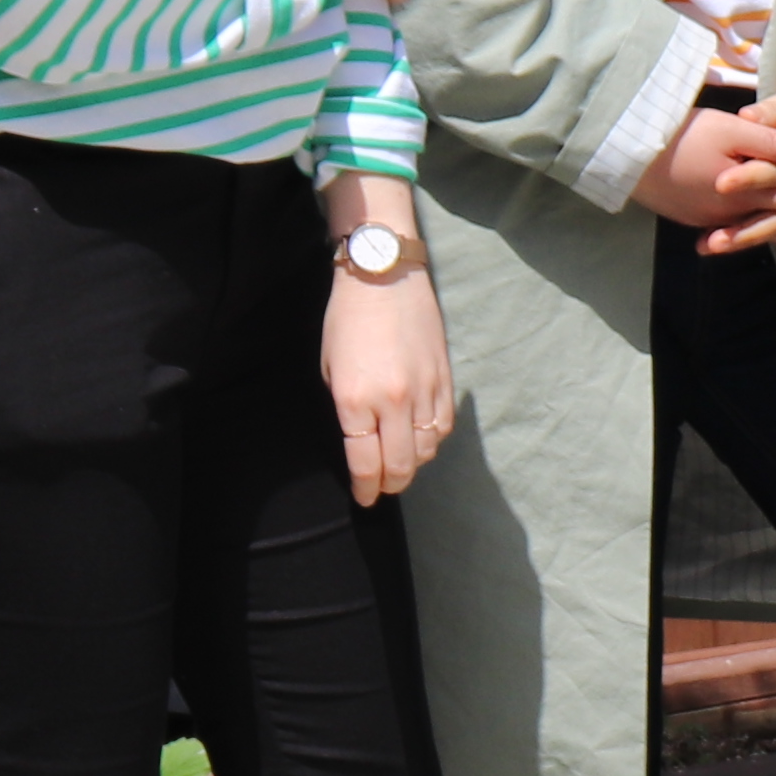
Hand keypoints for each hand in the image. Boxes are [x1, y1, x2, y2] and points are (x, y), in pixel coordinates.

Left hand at [319, 200, 454, 506]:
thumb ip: (347, 408)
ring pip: (427, 449)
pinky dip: (433, 440)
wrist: (384, 278)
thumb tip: (361, 437)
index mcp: (356, 400)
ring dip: (414, 464)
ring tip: (402, 464)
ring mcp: (424, 392)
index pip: (365, 462)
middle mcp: (393, 402)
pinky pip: (443, 425)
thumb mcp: (330, 368)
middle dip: (391, 484)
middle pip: (401, 464)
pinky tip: (422, 439)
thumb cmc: (346, 320)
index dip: (366, 487)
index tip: (364, 497)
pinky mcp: (445, 380)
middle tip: (383, 489)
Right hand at [631, 101, 775, 240]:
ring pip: (759, 224)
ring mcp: (708, 219)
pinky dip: (757, 220)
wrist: (624, 151)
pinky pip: (734, 224)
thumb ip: (770, 141)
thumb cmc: (679, 135)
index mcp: (743, 194)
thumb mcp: (729, 128)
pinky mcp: (692, 217)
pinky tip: (766, 212)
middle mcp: (729, 214)